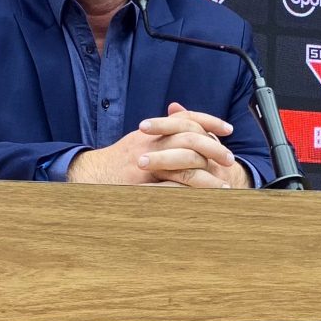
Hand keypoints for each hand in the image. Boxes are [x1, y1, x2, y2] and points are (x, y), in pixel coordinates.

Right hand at [66, 102, 248, 188]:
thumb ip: (164, 130)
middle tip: (230, 160)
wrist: (90, 174)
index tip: (228, 130)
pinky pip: (169, 190)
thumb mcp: (142, 140)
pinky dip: (188, 196)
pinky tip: (202, 201)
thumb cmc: (119, 160)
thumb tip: (187, 118)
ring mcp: (145, 165)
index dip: (210, 121)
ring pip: (184, 166)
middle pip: (190, 139)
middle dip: (214, 149)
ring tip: (223, 187)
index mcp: (153, 131)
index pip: (186, 119)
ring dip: (207, 178)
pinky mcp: (140, 186)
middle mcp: (150, 143)